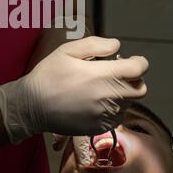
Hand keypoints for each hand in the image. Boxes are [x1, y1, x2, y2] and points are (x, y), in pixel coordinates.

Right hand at [0, 37, 148, 144]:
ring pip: (129, 103)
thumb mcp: (67, 51)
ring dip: (123, 94)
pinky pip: (117, 117)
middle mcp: (108, 97)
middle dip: (133, 79)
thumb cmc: (48, 75)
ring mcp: (105, 115)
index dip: (138, 62)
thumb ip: (96, 44)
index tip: (129, 60)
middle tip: (116, 73)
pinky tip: (96, 102)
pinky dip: (113, 108)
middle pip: (140, 88)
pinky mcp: (99, 127)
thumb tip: (117, 45)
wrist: (32, 106)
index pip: (138, 69)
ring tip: (102, 88)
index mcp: (103, 75)